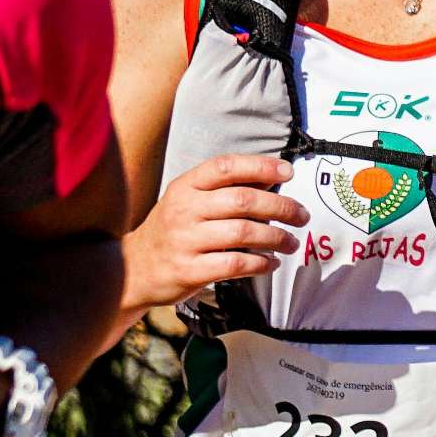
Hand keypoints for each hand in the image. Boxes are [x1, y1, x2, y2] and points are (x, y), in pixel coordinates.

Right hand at [127, 154, 308, 309]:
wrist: (133, 268)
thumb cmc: (174, 230)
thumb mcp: (190, 200)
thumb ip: (227, 188)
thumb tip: (274, 175)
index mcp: (185, 186)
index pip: (225, 167)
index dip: (260, 166)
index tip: (288, 172)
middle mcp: (184, 210)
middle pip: (243, 201)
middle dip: (281, 207)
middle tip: (302, 215)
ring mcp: (185, 241)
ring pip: (243, 233)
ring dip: (276, 237)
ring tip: (290, 242)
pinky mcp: (189, 270)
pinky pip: (235, 265)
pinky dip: (260, 263)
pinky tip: (271, 262)